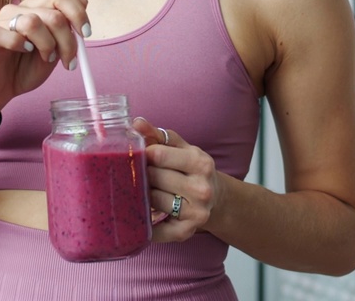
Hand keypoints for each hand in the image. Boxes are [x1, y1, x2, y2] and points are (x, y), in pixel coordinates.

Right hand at [0, 0, 89, 124]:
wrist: (1, 90)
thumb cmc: (26, 68)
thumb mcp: (56, 50)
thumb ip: (67, 27)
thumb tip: (83, 0)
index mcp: (37, 8)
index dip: (77, 12)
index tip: (86, 33)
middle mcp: (20, 9)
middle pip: (53, 12)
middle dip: (67, 39)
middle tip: (69, 60)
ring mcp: (3, 21)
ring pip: (33, 22)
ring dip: (47, 45)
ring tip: (46, 58)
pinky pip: (10, 35)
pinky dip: (21, 46)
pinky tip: (23, 52)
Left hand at [132, 116, 219, 241]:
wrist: (218, 200)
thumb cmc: (193, 170)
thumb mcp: (182, 149)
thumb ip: (158, 135)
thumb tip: (136, 123)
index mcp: (200, 163)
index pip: (157, 154)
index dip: (143, 154)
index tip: (140, 156)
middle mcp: (201, 189)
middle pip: (153, 178)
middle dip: (142, 175)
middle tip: (138, 174)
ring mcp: (196, 212)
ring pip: (152, 200)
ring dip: (142, 196)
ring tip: (143, 191)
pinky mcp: (185, 232)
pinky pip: (155, 230)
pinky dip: (144, 224)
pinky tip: (140, 216)